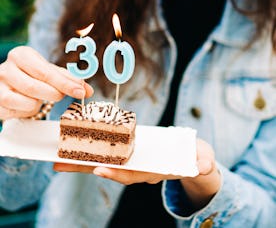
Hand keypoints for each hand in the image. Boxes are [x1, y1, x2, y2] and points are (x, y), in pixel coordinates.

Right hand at [0, 46, 92, 119]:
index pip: (47, 72)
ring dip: (41, 103)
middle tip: (64, 95)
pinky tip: (27, 103)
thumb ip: (68, 80)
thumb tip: (88, 90)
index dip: (66, 83)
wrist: (5, 86)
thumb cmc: (31, 77)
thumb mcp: (49, 73)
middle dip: (56, 94)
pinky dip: (29, 110)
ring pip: (29, 101)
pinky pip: (20, 111)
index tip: (81, 91)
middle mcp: (6, 68)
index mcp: (21, 55)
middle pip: (38, 86)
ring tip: (40, 97)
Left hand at [53, 138, 219, 183]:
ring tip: (62, 153)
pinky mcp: (134, 147)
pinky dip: (97, 145)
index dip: (117, 173)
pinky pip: (113, 147)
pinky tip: (83, 140)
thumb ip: (203, 162)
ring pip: (107, 158)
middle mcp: (140, 166)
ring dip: (85, 156)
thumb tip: (204, 164)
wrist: (194, 158)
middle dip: (86, 167)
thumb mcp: (203, 159)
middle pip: (111, 168)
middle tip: (60, 164)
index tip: (100, 170)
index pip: (133, 174)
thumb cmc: (197, 158)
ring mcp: (136, 157)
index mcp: (154, 170)